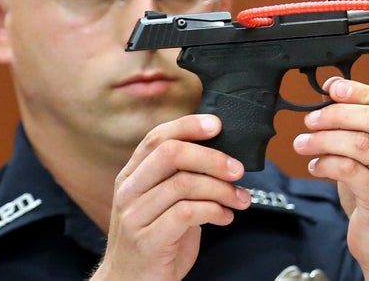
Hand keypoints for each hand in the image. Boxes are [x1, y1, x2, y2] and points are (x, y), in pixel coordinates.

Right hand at [91, 115, 251, 280]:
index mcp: (132, 176)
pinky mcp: (148, 240)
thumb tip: (221, 156)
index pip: (156, 138)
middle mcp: (129, 191)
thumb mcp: (163, 203)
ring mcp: (135, 215)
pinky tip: (225, 217)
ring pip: (184, 183)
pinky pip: (187, 213)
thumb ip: (181, 178)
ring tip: (239, 199)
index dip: (188, 126)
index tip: (216, 125)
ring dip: (221, 189)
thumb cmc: (155, 241)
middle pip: (170, 153)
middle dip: (211, 157)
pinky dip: (214, 211)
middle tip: (237, 169)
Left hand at [293, 77, 368, 279]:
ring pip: (360, 143)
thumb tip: (334, 93)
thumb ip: (366, 127)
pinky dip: (325, 163)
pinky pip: (349, 170)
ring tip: (304, 143)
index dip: (361, 90)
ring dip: (324, 138)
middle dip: (337, 113)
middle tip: (312, 118)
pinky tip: (316, 166)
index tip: (333, 88)